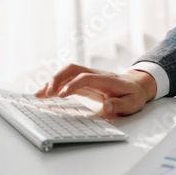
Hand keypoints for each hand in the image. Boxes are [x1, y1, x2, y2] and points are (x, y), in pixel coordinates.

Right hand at [34, 63, 156, 116]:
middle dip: (57, 78)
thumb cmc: (133, 95)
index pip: (86, 78)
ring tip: (39, 94)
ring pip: (68, 72)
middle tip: (46, 93)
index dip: (73, 84)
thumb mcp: (132, 103)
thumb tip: (106, 105)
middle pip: (73, 69)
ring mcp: (89, 76)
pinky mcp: (84, 82)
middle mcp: (95, 74)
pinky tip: (44, 94)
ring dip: (53, 81)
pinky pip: (67, 80)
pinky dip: (55, 86)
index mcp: (106, 79)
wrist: (136, 85)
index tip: (61, 94)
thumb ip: (119, 105)